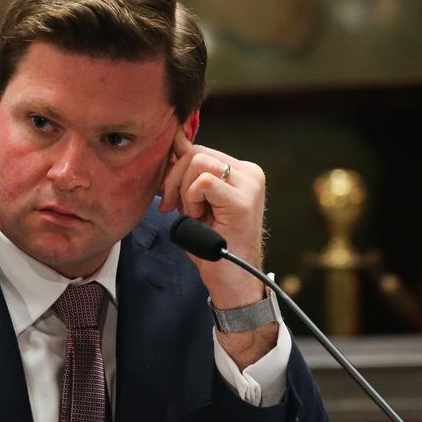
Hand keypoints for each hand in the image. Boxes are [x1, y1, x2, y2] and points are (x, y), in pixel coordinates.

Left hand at [159, 129, 266, 310]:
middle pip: (195, 152)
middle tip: (173, 208)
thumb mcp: (194, 202)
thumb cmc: (212, 246)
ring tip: (193, 215)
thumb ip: (188, 174)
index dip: (176, 170)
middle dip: (174, 180)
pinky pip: (202, 182)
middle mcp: (250, 173)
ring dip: (184, 192)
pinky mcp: (242, 201)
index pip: (199, 150)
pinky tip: (199, 218)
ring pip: (197, 162)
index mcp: (242, 171)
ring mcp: (249, 185)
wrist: (231, 279)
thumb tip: (174, 141)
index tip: (170, 197)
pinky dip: (191, 201)